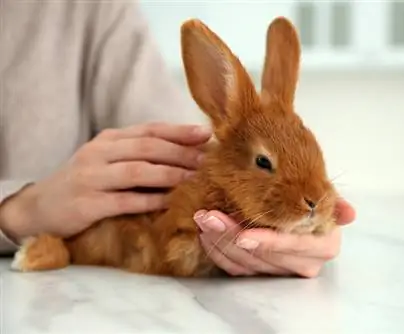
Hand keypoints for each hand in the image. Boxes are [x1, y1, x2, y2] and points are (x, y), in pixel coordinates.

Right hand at [0, 122, 211, 242]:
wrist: (40, 207)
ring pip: (137, 171)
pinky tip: (170, 202)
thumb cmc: (87, 183)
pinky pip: (125, 201)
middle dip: (181, 152)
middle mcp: (99, 153)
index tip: (206, 133)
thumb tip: (187, 154)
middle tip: (207, 160)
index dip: (179, 131)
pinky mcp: (86, 204)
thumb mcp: (109, 160)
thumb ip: (140, 155)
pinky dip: (150, 200)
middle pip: (147, 147)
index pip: (149, 130)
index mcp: (108, 139)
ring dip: (170, 174)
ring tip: (195, 179)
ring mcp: (91, 177)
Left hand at [193, 198, 355, 277]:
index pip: (291, 245)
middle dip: (231, 235)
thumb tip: (349, 214)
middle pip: (263, 255)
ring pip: (245, 262)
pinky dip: (218, 251)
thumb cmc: (312, 198)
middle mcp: (305, 264)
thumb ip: (334, 203)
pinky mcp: (261, 273)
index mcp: (323, 245)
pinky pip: (236, 268)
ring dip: (220, 240)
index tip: (243, 235)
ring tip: (203, 218)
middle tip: (208, 215)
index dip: (267, 241)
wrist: (301, 208)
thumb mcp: (324, 195)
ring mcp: (281, 271)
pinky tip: (206, 233)